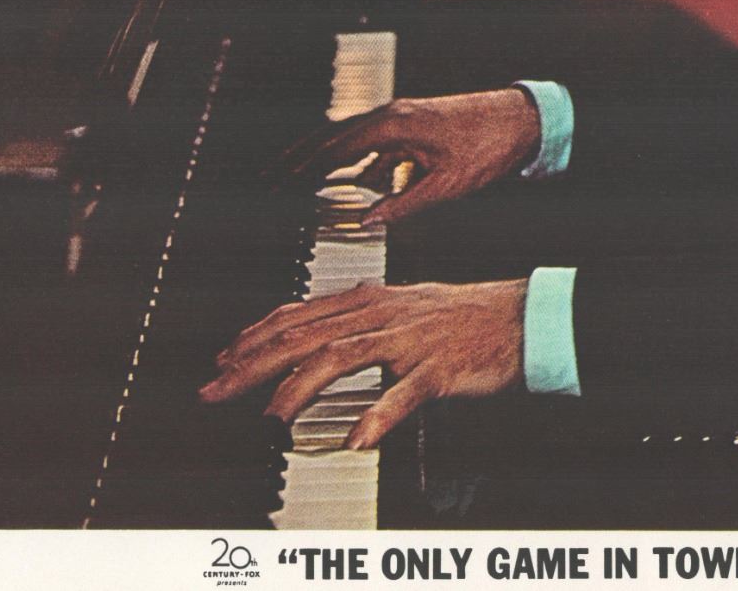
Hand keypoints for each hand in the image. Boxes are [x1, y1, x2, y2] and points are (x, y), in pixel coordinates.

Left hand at [198, 280, 527, 447]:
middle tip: (218, 388)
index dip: (255, 336)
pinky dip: (378, 416)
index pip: (299, 314)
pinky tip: (357, 439)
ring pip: (342, 358)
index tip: (223, 359)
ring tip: (272, 416)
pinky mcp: (438, 367)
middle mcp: (382, 314)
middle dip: (255, 363)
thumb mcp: (402, 306)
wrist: (519, 317)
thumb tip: (315, 326)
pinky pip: (404, 395)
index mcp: (370, 299)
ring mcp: (410, 340)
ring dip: (300, 387)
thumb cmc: (461, 316)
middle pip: (306, 335)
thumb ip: (358, 315)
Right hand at [279, 89, 541, 225]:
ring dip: (326, 155)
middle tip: (273, 177)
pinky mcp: (414, 123)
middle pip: (334, 135)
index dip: (304, 166)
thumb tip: (368, 221)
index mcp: (393, 125)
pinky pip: (376, 140)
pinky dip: (359, 157)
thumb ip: (404, 204)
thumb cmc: (489, 145)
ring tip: (300, 176)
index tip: (279, 182)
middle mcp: (392, 114)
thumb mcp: (446, 184)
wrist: (522, 118)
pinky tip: (358, 180)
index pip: (335, 147)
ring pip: (352, 136)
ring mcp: (402, 116)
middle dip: (302, 157)